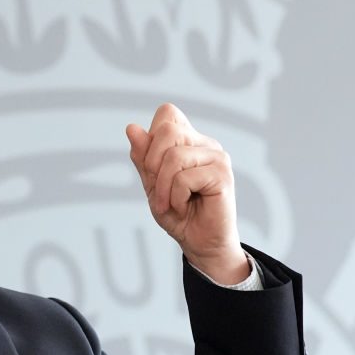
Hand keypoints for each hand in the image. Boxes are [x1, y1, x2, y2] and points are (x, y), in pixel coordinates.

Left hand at [126, 103, 248, 284]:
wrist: (198, 242)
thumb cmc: (176, 211)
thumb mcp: (150, 182)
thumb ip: (142, 156)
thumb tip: (131, 127)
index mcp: (188, 140)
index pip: (167, 113)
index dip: (152, 137)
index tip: (152, 166)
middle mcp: (205, 143)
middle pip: (167, 130)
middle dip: (152, 163)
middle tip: (157, 188)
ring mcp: (217, 157)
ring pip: (174, 157)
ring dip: (162, 187)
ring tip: (169, 202)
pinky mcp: (223, 175)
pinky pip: (185, 178)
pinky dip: (175, 197)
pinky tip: (185, 206)